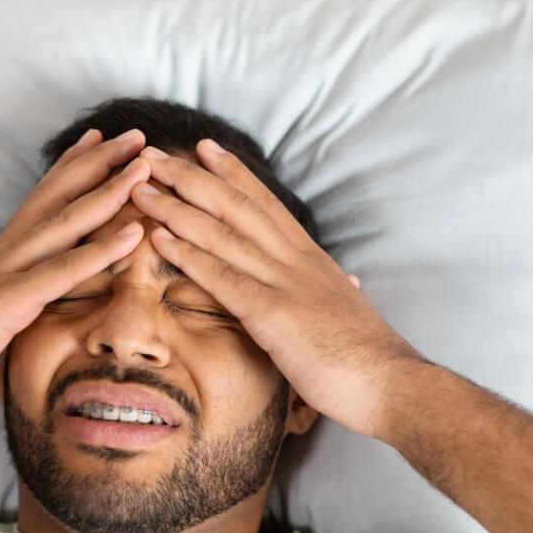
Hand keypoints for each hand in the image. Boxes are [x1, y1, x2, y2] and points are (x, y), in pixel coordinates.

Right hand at [0, 128, 153, 418]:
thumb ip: (2, 315)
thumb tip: (14, 321)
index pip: (38, 205)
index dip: (68, 172)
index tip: (97, 144)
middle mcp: (3, 257)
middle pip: (56, 198)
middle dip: (98, 164)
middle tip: (136, 135)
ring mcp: (5, 276)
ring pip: (65, 222)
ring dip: (108, 191)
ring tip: (146, 165)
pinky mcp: (8, 304)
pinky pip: (62, 272)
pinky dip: (100, 250)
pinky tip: (134, 234)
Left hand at [128, 139, 426, 440]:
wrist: (392, 383)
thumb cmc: (367, 357)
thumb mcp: (349, 311)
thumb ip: (338, 290)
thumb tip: (349, 279)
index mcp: (311, 259)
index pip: (266, 204)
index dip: (233, 174)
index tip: (204, 148)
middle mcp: (295, 260)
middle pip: (236, 206)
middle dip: (191, 177)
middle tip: (153, 154)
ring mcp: (284, 284)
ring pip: (222, 233)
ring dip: (176, 208)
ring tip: (140, 188)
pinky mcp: (273, 315)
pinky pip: (222, 278)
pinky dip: (188, 255)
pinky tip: (159, 239)